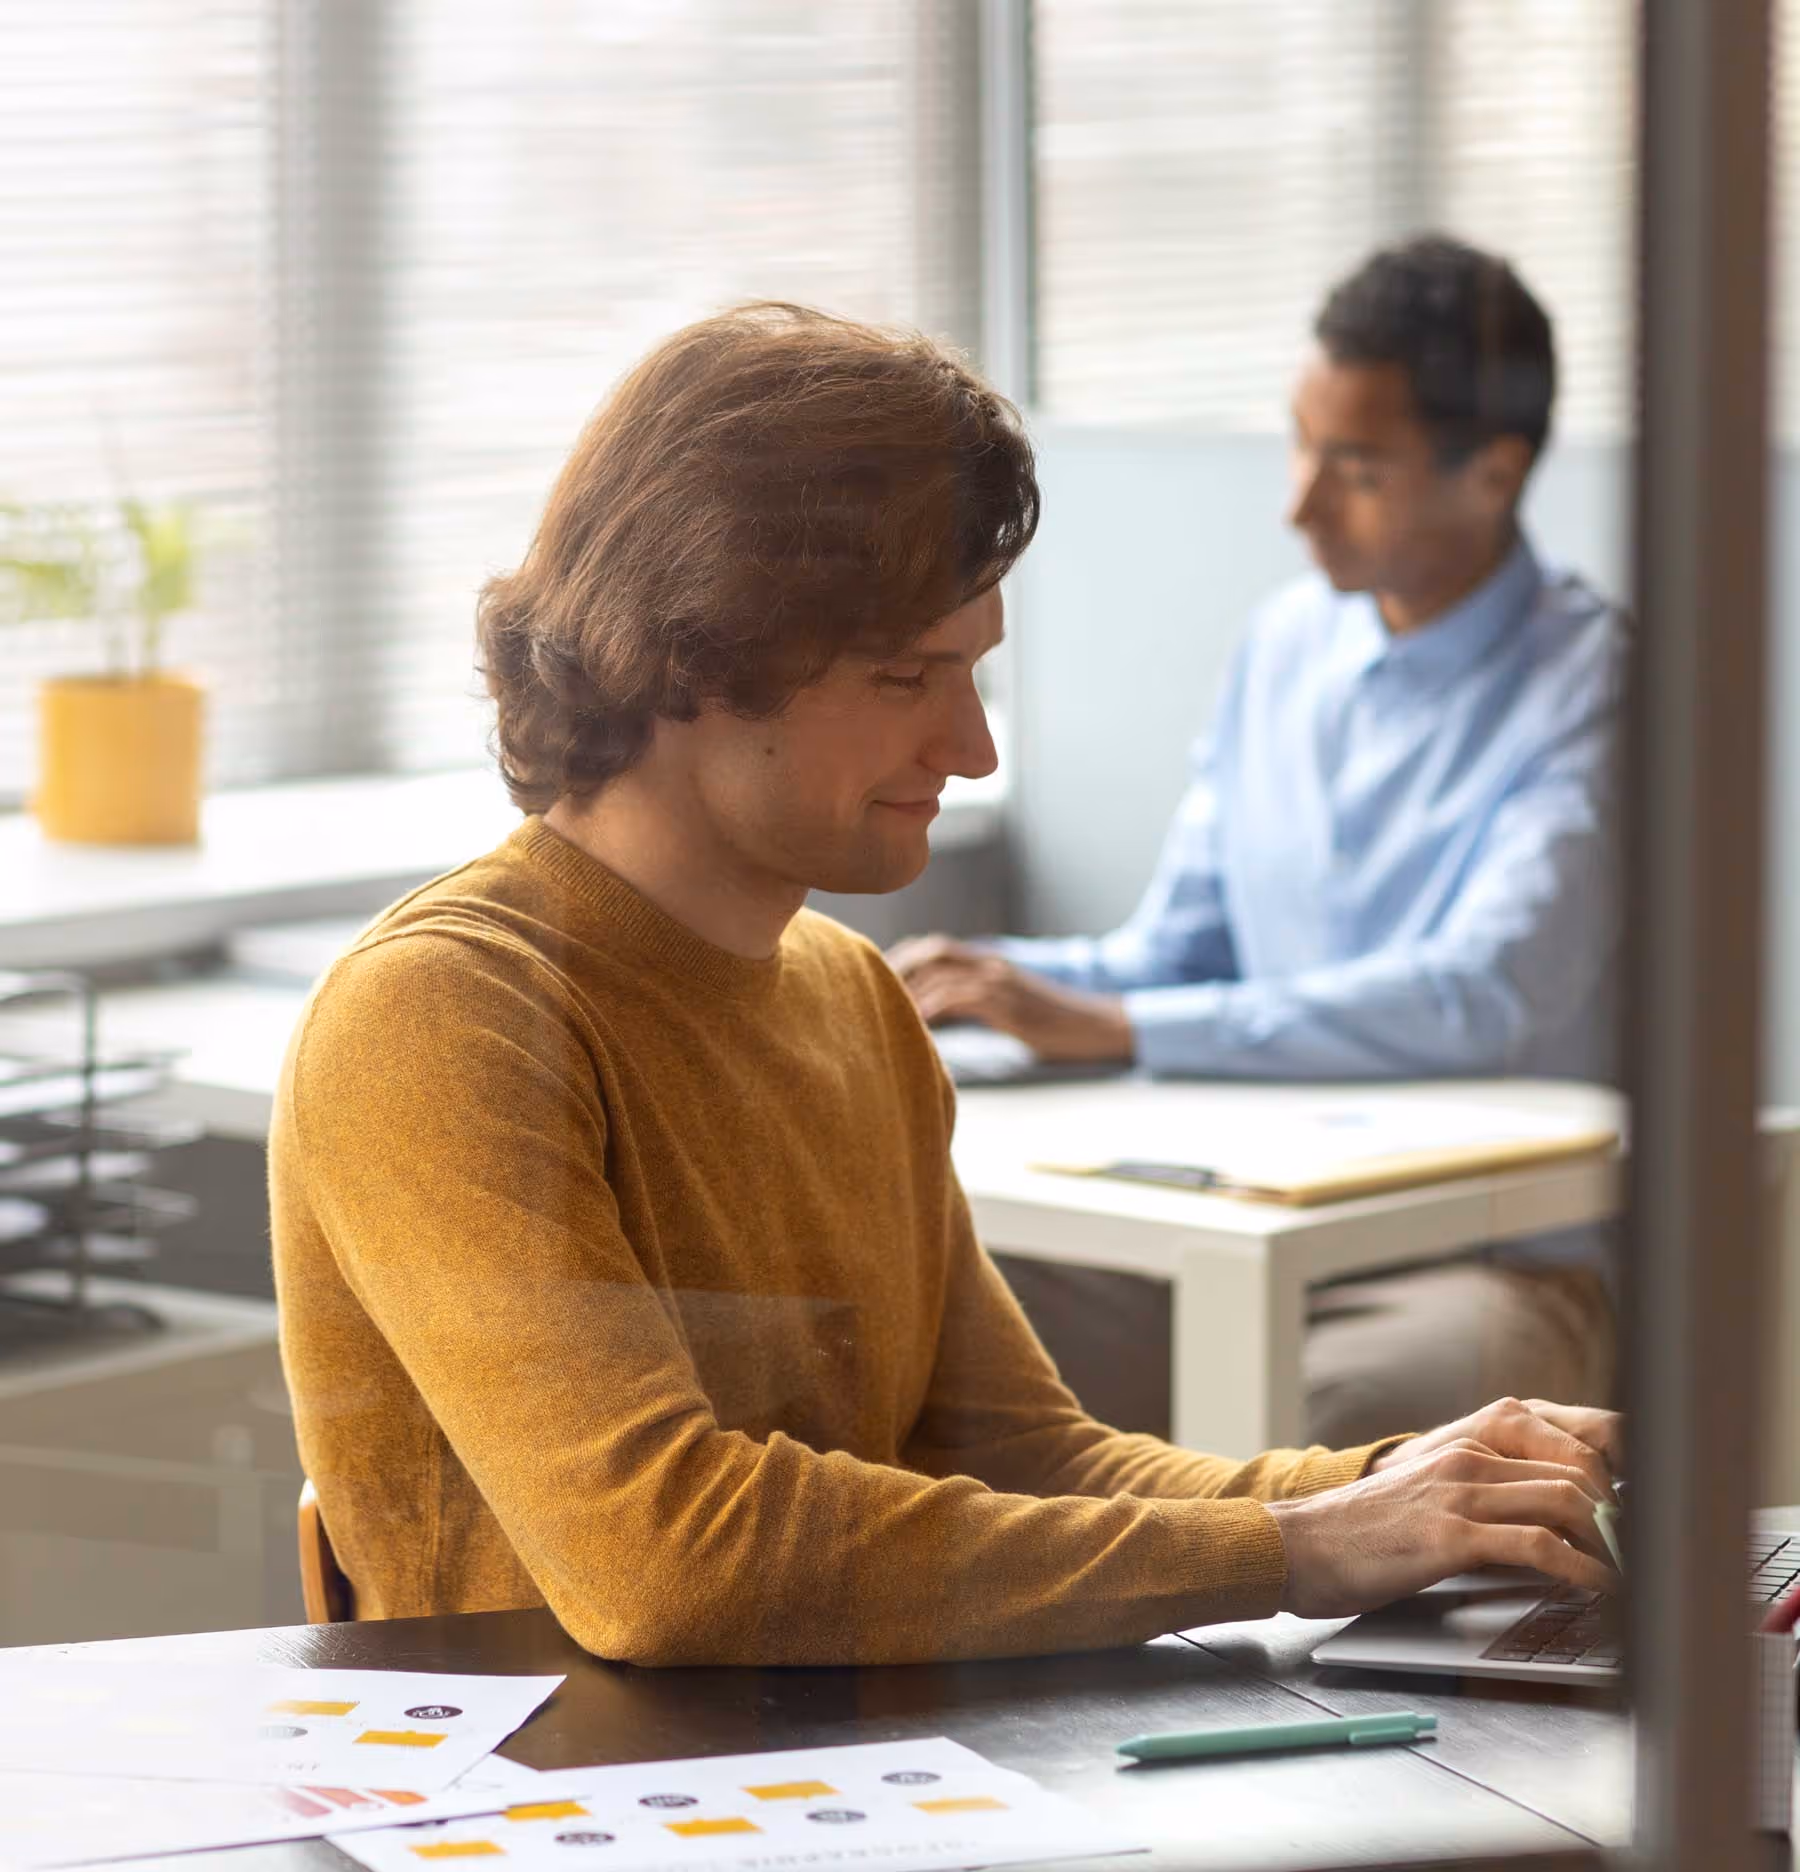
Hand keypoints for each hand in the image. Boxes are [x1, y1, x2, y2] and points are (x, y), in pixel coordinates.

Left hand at [885, 935, 1133, 1063]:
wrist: (1100, 1026)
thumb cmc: (1055, 1023)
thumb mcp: (1010, 1009)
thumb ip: (976, 1004)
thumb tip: (938, 1017)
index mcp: (991, 963)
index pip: (936, 947)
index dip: (903, 958)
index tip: (877, 978)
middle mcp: (993, 965)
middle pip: (932, 950)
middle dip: (899, 967)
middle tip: (871, 991)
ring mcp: (1003, 981)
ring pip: (944, 972)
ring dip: (912, 990)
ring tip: (887, 1009)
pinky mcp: (1012, 1004)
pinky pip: (965, 998)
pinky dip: (937, 1007)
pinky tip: (919, 1021)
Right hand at [1268, 1396, 1624, 1618]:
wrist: (1300, 1544)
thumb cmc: (1366, 1529)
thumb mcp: (1433, 1493)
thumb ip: (1488, 1492)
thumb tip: (1559, 1520)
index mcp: (1470, 1440)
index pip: (1573, 1440)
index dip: (1620, 1476)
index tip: (1643, 1514)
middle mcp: (1470, 1454)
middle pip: (1581, 1467)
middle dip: (1626, 1512)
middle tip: (1646, 1551)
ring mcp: (1460, 1491)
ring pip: (1568, 1498)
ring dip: (1612, 1541)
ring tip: (1630, 1574)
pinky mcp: (1451, 1536)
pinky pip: (1539, 1546)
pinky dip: (1582, 1570)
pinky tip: (1597, 1589)